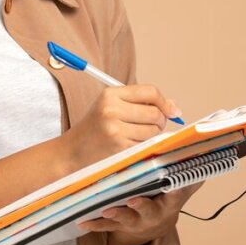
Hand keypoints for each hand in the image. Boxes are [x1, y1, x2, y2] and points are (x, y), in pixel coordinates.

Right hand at [61, 84, 178, 170]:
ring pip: (153, 129)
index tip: (172, 111)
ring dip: (152, 135)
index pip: (150, 92)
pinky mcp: (119, 146)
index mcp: (110, 94)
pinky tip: (131, 146)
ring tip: (135, 137)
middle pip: (155, 112)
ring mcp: (115, 128)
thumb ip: (140, 103)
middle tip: (149, 127)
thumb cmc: (95, 130)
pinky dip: (144, 146)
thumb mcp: (111, 108)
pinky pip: (146, 144)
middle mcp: (112, 109)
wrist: (72, 153)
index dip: (165, 102)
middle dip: (159, 121)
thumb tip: (174, 108)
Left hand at [78, 182, 203, 244]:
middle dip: (142, 206)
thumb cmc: (167, 198)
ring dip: (118, 215)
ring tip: (107, 210)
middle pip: (150, 211)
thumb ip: (189, 171)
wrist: (156, 223)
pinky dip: (95, 224)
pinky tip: (83, 220)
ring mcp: (137, 221)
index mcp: (170, 202)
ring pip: (127, 219)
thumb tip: (202, 150)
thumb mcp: (182, 187)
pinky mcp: (121, 226)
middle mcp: (154, 214)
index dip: (177, 192)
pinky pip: (107, 227)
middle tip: (134, 199)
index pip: (176, 196)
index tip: (174, 186)